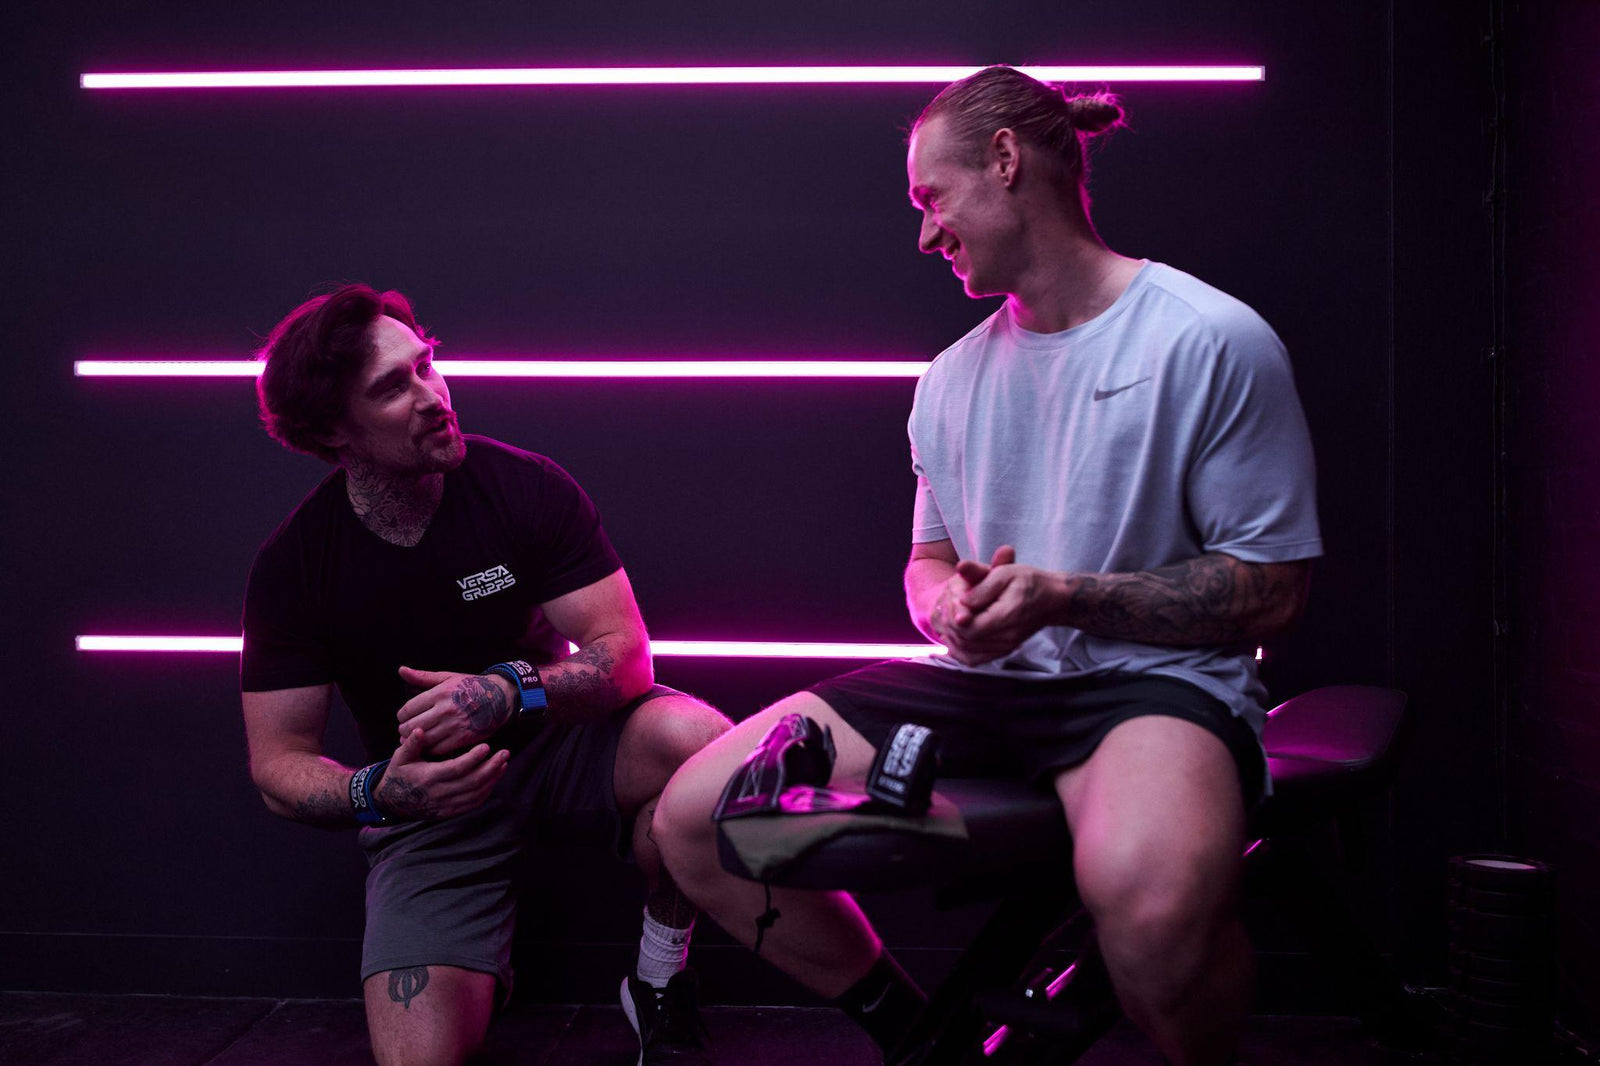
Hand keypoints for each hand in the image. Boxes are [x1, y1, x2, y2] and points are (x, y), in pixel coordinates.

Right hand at [376, 728, 510, 820]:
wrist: (392, 801)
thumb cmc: (399, 773)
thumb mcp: (400, 757)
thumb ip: (411, 743)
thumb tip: (420, 729)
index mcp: (428, 777)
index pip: (456, 768)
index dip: (473, 758)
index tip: (487, 746)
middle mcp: (439, 793)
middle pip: (472, 782)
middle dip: (491, 767)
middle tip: (505, 752)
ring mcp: (446, 805)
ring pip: (476, 794)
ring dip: (493, 779)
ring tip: (503, 762)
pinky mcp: (450, 812)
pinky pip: (473, 804)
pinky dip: (487, 791)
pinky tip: (494, 778)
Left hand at [395, 666, 515, 754]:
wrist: (500, 697)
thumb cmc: (471, 686)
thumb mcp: (448, 677)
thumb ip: (423, 677)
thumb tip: (401, 670)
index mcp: (440, 693)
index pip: (409, 709)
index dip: (402, 716)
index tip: (403, 717)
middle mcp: (446, 710)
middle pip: (413, 726)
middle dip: (404, 730)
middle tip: (405, 730)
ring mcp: (455, 725)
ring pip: (424, 739)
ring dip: (415, 741)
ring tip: (415, 738)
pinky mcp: (463, 738)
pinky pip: (439, 749)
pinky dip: (430, 749)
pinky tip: (429, 744)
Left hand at [940, 546, 1058, 665]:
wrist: (1051, 600)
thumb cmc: (1029, 582)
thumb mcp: (1006, 573)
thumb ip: (983, 584)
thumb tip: (961, 600)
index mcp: (1008, 616)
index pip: (970, 627)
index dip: (955, 616)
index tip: (954, 599)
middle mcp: (1007, 638)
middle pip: (965, 640)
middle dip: (950, 624)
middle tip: (948, 605)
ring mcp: (1005, 647)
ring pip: (966, 651)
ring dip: (952, 635)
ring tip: (950, 616)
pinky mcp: (1002, 651)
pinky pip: (973, 659)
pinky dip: (959, 649)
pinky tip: (954, 634)